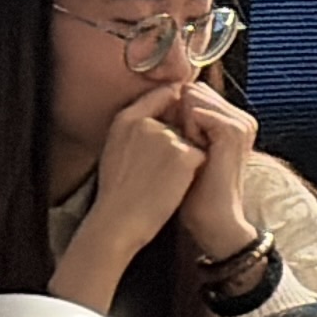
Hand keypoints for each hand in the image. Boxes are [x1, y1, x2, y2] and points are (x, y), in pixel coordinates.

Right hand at [88, 84, 206, 256]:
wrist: (119, 220)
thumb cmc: (118, 190)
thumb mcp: (116, 146)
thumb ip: (137, 124)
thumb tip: (165, 105)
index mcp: (126, 118)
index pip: (163, 95)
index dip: (176, 109)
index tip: (176, 125)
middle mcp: (146, 121)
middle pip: (181, 120)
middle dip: (180, 139)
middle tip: (158, 169)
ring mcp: (167, 137)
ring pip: (192, 139)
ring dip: (186, 157)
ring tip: (162, 179)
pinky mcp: (184, 155)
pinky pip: (201, 155)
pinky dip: (194, 170)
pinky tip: (174, 185)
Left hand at [169, 83, 263, 260]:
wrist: (213, 219)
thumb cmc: (194, 190)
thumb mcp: (191, 150)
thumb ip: (185, 123)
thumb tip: (164, 100)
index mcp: (234, 121)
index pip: (195, 93)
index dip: (177, 111)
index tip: (180, 144)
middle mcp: (242, 118)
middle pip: (195, 91)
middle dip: (179, 113)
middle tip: (185, 149)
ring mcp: (240, 123)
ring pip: (194, 97)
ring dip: (181, 121)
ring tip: (189, 151)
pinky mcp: (232, 132)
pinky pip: (197, 111)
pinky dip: (186, 128)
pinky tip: (191, 151)